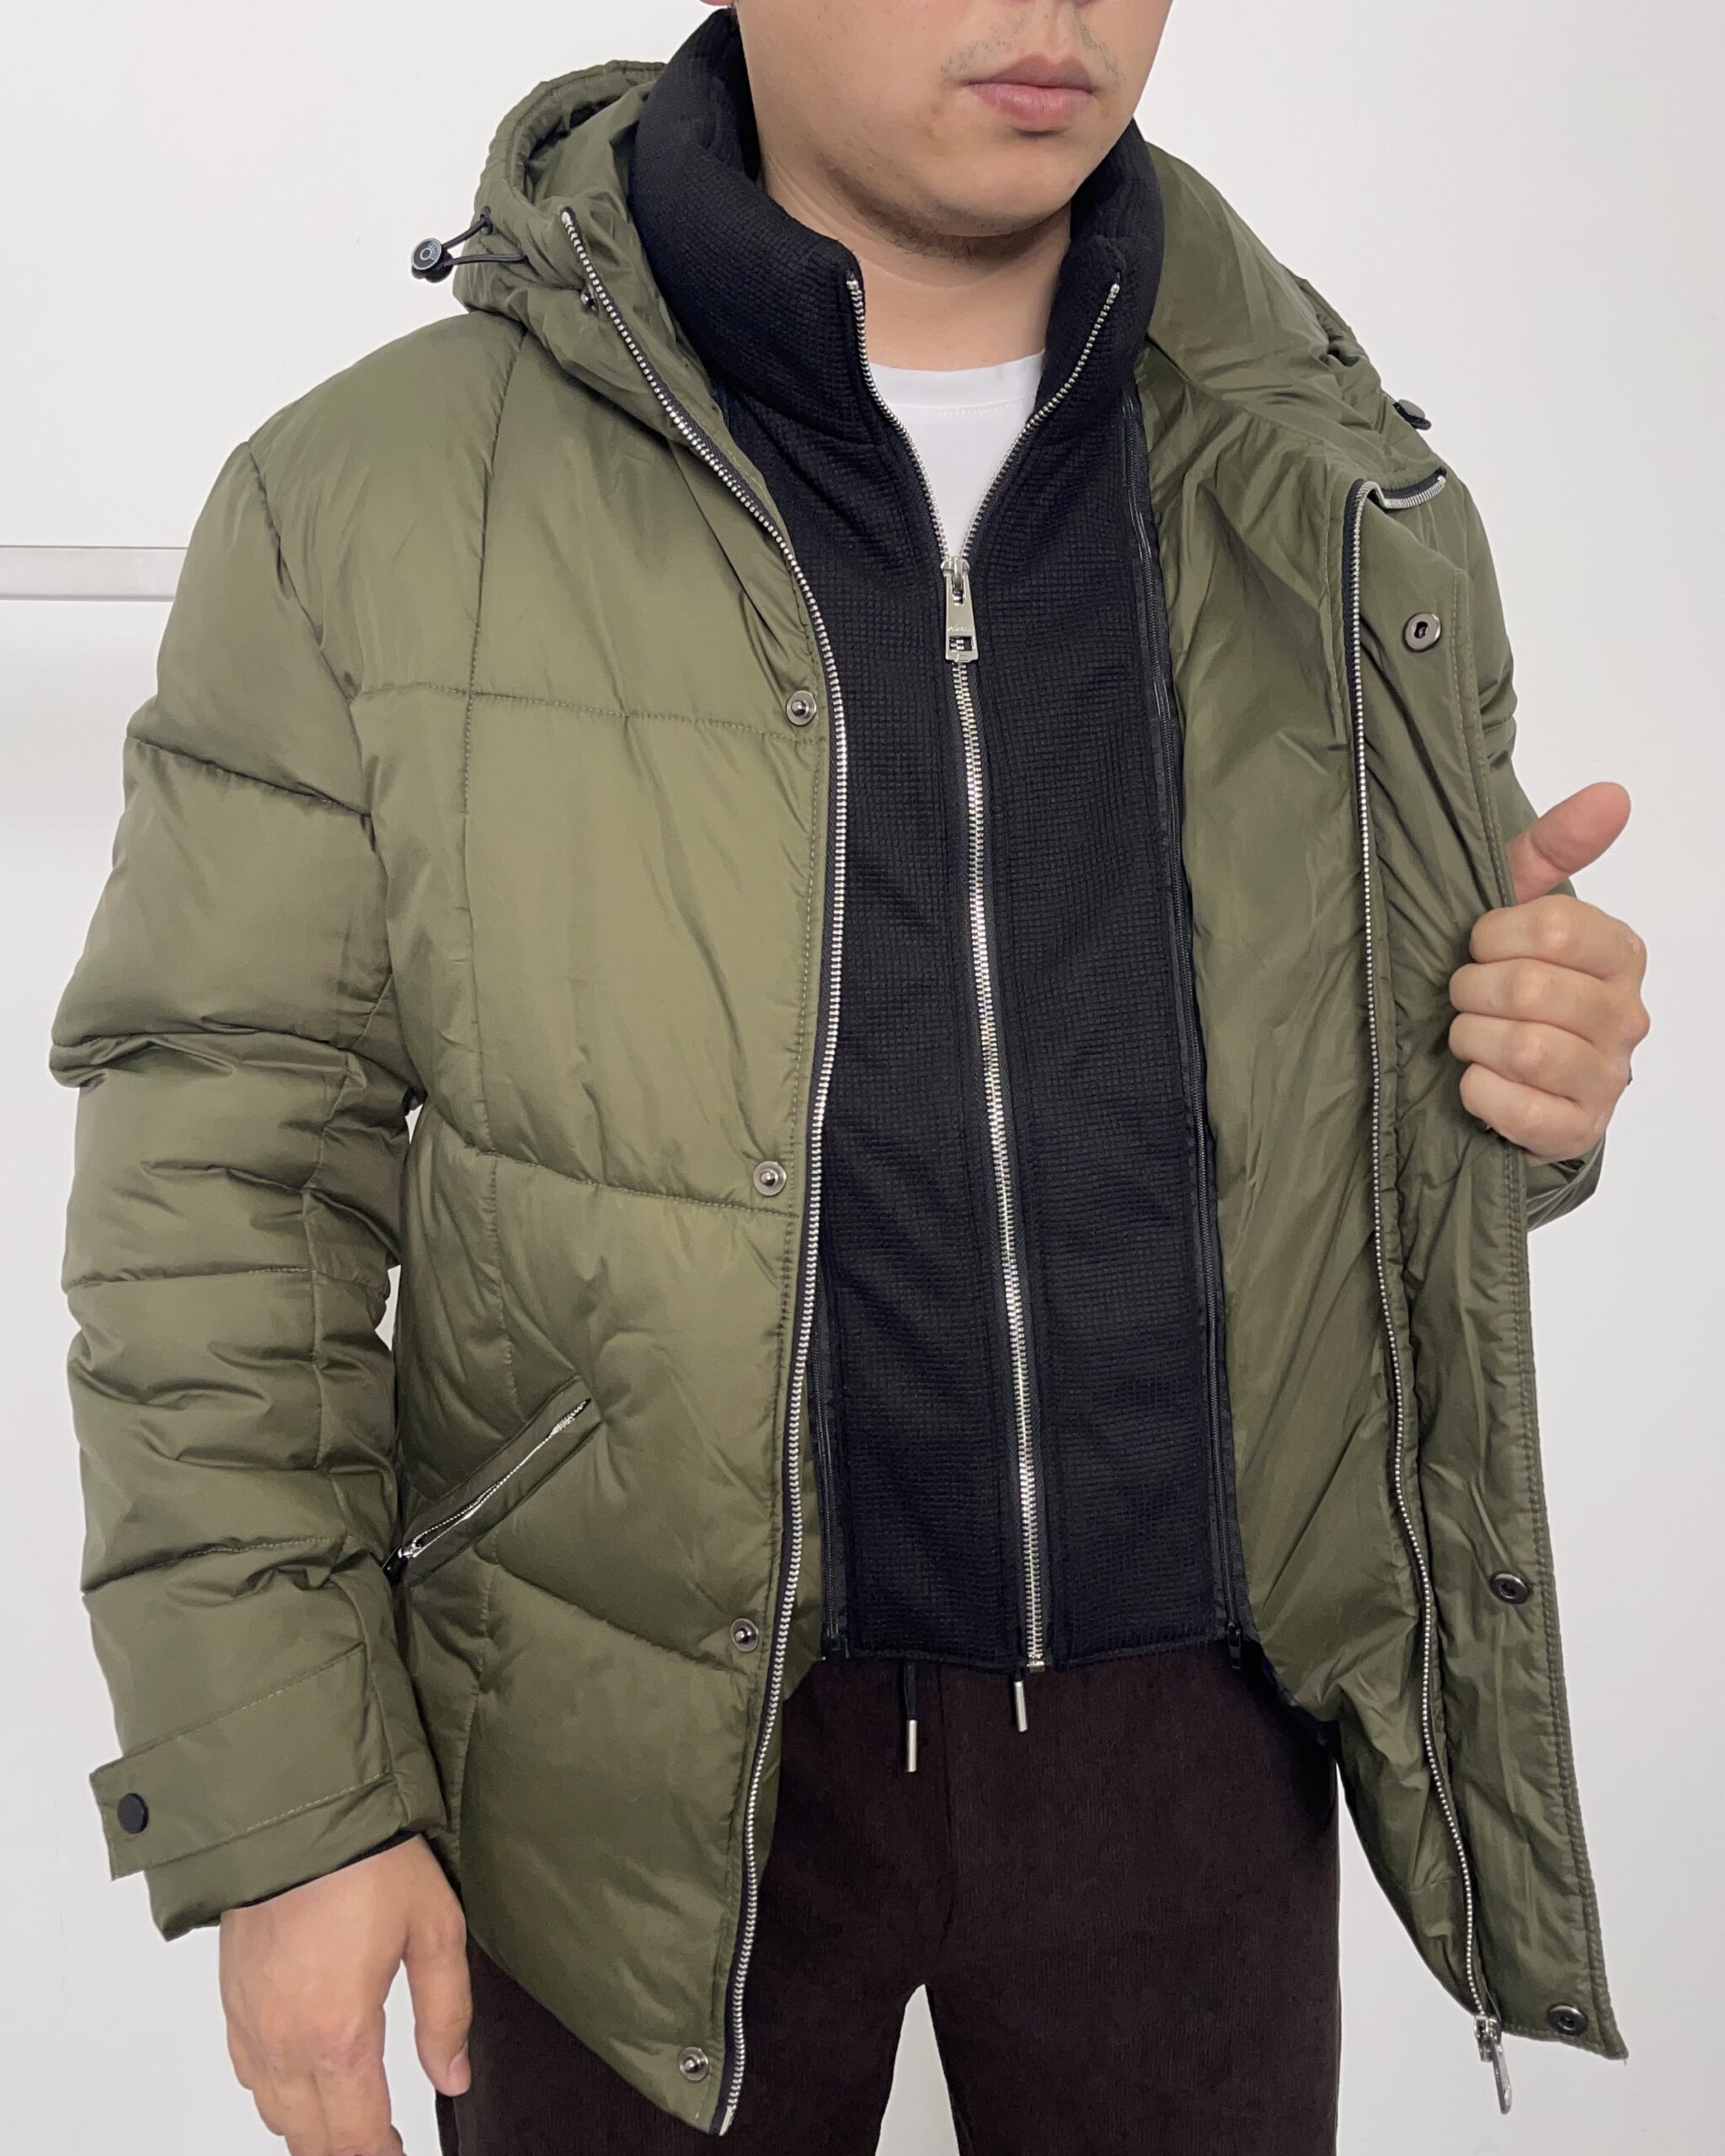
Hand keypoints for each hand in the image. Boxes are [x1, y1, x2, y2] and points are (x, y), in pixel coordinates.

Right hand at [219, 1835, 471, 2154]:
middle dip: (346, 2149)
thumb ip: (446, 2013)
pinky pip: (246, 2072)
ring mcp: (249, 2023)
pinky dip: (273, 2090)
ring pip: (272, 2112)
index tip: (400, 2153)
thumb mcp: (434, 1928)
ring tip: (346, 2120)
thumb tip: (452, 2076)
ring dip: (308, 2126)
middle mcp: (284, 2042)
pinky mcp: (229, 1998)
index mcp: (339, 2035)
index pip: (357, 2137)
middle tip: (379, 2143)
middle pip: (310, 2138)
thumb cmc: (367, 1859)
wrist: (293, 1808)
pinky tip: (298, 2077)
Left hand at [1448, 781, 1647, 1164]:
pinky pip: (1517, 1108)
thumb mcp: (1519, 909)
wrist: (1507, 1078)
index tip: (1478, 947)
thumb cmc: (1508, 982)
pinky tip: (1474, 1082)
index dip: (1494, 937)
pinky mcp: (1576, 1131)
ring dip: (1472, 1040)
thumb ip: (1555, 847)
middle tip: (1463, 998)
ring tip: (1468, 1037)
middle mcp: (1625, 1017)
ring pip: (1524, 1048)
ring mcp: (1606, 1079)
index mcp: (1619, 954)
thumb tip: (1612, 794)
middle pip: (1531, 989)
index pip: (1555, 928)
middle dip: (1472, 992)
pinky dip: (1478, 1092)